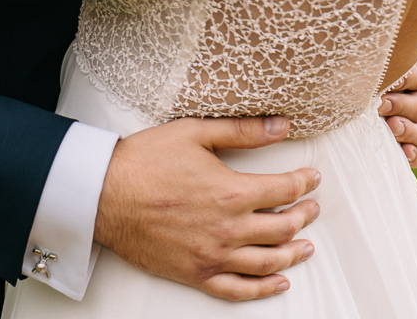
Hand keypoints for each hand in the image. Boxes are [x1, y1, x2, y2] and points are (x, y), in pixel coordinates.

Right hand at [94, 116, 319, 300]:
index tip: (312, 178)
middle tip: (311, 208)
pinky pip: (239, 290)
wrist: (103, 194)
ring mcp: (213, 256)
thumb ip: (243, 131)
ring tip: (305, 245)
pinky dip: (264, 288)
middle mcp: (229, 229)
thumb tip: (281, 126)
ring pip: (268, 262)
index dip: (304, 182)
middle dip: (304, 216)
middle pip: (283, 228)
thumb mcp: (196, 133)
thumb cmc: (145, 161)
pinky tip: (279, 281)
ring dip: (293, 253)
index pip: (284, 190)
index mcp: (232, 192)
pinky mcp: (196, 274)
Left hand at [378, 52, 416, 167]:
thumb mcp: (380, 49)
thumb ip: (401, 41)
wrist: (350, 84)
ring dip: (409, 132)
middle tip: (379, 104)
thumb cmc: (367, 60)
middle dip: (402, 106)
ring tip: (391, 127)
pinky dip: (413, 156)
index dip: (407, 78)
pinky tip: (403, 153)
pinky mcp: (408, 144)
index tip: (388, 81)